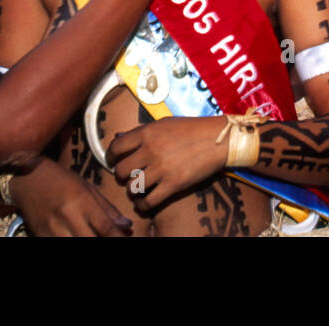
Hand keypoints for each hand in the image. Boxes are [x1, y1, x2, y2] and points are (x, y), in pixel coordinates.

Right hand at [7, 157, 131, 235]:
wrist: (28, 178)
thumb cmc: (62, 180)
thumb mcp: (88, 188)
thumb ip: (108, 209)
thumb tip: (127, 227)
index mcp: (82, 201)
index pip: (106, 227)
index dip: (119, 238)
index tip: (128, 239)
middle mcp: (68, 216)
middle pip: (91, 241)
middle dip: (105, 242)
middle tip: (112, 239)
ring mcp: (52, 228)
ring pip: (75, 245)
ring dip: (87, 242)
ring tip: (95, 236)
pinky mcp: (40, 236)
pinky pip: (58, 245)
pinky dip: (70, 244)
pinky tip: (78, 238)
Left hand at [106, 115, 227, 211]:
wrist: (218, 139)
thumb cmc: (192, 128)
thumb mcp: (165, 123)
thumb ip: (142, 131)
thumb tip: (121, 139)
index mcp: (147, 133)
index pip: (116, 147)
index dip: (110, 157)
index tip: (112, 161)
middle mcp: (150, 150)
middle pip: (120, 170)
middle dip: (119, 176)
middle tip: (126, 176)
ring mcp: (161, 169)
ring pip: (132, 187)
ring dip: (132, 191)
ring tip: (137, 189)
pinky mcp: (173, 184)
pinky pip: (149, 201)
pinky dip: (143, 206)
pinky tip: (144, 203)